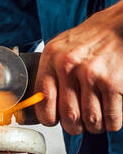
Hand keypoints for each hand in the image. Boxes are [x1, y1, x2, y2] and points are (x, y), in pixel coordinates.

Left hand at [35, 0, 122, 134]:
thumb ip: (50, 72)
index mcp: (52, 58)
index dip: (47, 118)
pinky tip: (110, 116)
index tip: (53, 121)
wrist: (120, 25)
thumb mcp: (60, 49)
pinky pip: (111, 117)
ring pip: (90, 120)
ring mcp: (92, 75)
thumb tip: (39, 102)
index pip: (42, 99)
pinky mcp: (113, 83)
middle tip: (78, 125)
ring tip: (95, 121)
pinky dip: (111, 123)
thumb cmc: (90, 39)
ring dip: (93, 127)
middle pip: (67, 115)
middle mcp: (68, 66)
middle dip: (73, 127)